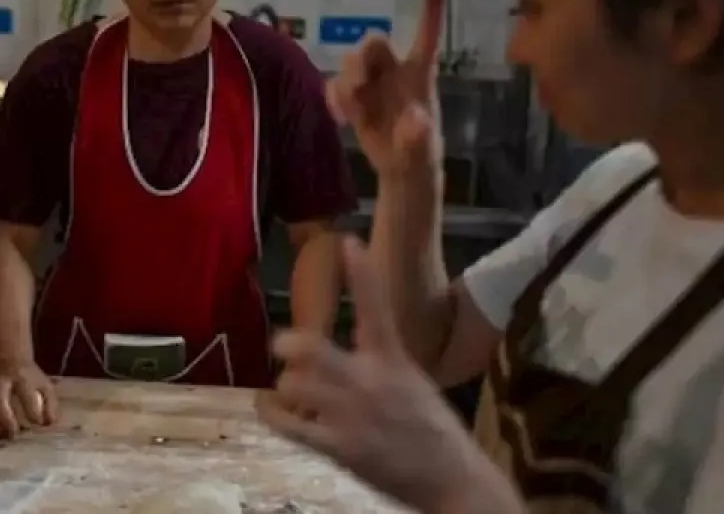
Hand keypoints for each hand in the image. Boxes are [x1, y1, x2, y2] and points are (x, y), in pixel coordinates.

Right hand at [0, 360, 58, 438]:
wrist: (11, 360)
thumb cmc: (31, 378)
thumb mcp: (45, 386)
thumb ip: (51, 405)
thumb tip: (49, 424)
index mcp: (22, 379)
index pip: (27, 396)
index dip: (33, 413)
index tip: (38, 424)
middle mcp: (3, 381)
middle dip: (6, 418)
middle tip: (14, 433)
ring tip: (0, 433)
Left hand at [259, 236, 502, 509]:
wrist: (455, 482)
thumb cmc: (436, 434)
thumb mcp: (415, 385)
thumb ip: (384, 365)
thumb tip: (358, 350)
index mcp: (394, 361)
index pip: (376, 308)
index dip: (362, 273)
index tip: (347, 241)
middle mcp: (370, 381)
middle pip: (312, 348)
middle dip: (289, 343)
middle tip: (282, 344)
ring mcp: (352, 415)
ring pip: (293, 383)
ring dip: (286, 384)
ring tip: (287, 389)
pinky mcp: (339, 447)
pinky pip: (290, 425)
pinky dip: (272, 413)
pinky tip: (268, 408)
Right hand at [326, 0, 445, 173]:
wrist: (401, 172)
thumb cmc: (420, 156)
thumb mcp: (422, 151)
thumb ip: (418, 136)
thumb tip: (415, 119)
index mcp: (419, 76)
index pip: (426, 36)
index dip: (431, 9)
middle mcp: (394, 72)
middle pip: (373, 43)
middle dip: (361, 58)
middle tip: (358, 86)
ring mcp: (372, 83)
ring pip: (350, 62)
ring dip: (346, 81)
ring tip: (351, 112)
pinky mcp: (353, 98)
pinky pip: (334, 84)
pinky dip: (334, 97)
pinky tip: (342, 119)